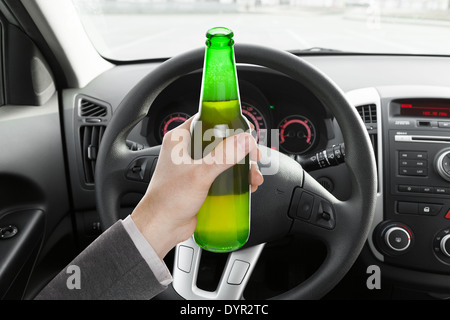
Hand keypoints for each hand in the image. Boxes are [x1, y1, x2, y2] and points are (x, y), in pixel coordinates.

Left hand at [131, 116, 263, 258]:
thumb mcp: (200, 174)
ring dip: (242, 166)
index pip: (208, 120)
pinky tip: (246, 187)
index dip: (229, 123)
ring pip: (224, 159)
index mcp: (180, 139)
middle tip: (253, 158)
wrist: (161, 228)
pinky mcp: (200, 182)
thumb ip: (224, 156)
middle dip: (241, 150)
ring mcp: (194, 167)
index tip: (245, 132)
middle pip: (221, 140)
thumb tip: (245, 141)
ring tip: (253, 177)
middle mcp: (187, 150)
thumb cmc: (167, 200)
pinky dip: (236, 179)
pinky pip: (222, 175)